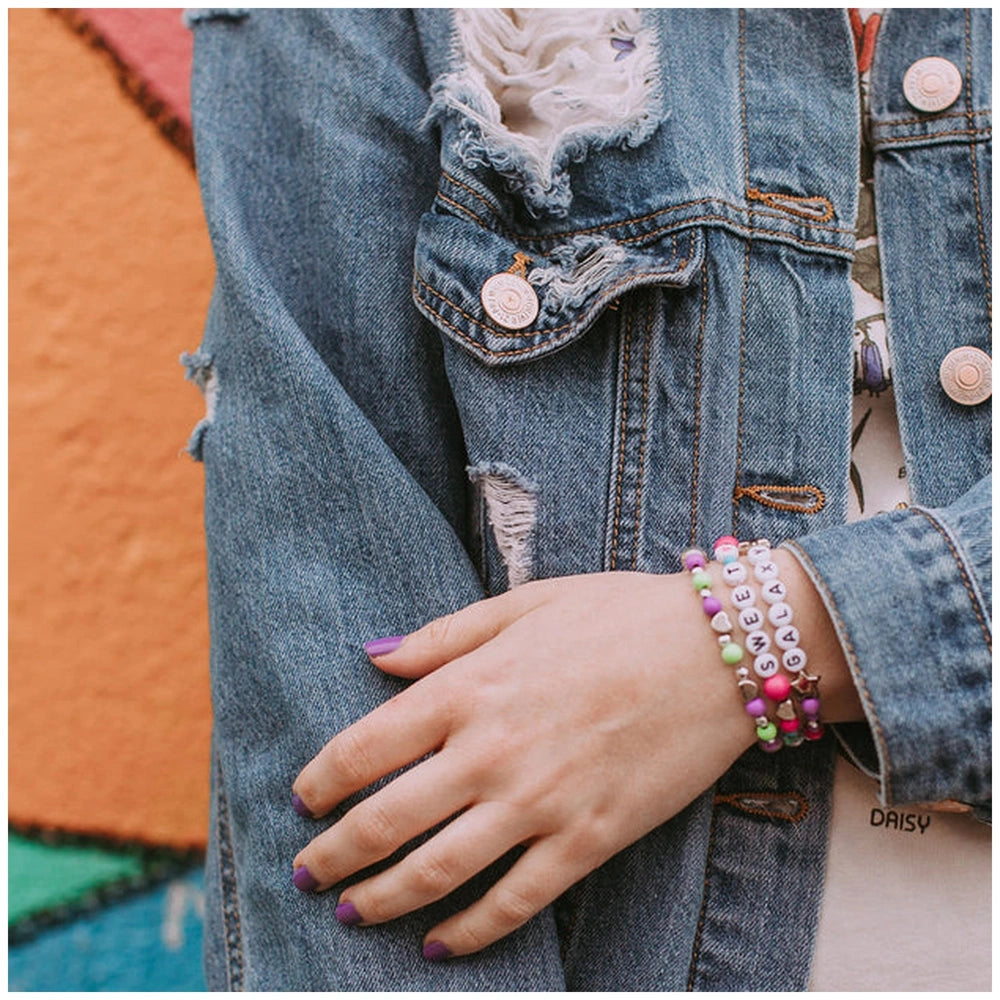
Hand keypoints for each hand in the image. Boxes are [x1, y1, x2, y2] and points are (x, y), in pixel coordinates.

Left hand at [290, 569, 756, 959]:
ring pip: (438, 873)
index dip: (321, 781)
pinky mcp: (590, 839)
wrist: (718, 649)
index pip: (365, 746)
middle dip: (335, 855)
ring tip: (350, 914)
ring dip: (382, 902)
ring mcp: (541, 801)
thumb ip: (442, 636)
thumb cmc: (617, 615)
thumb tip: (371, 655)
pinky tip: (440, 948)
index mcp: (470, 685)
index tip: (304, 799)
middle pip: (386, 822)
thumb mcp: (523, 604)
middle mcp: (492, 749)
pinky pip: (516, 902)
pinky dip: (470, 934)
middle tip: (307, 873)